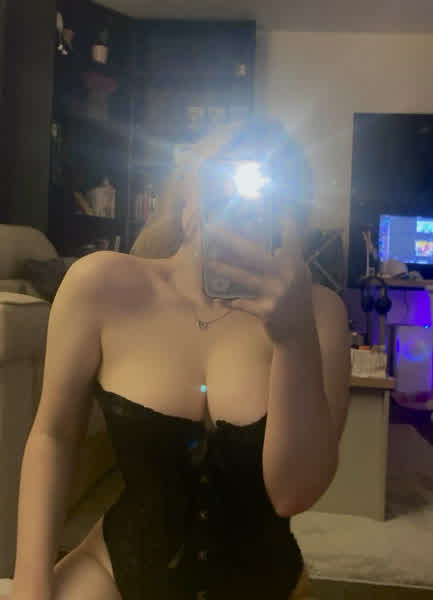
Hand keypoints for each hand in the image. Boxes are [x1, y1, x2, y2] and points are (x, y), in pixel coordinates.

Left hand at [206, 220, 313, 344]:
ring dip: (224, 269)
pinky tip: (217, 299)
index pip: (291, 236)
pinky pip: (242, 304)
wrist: (299, 334)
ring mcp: (277, 293)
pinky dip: (229, 302)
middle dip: (230, 240)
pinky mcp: (267, 310)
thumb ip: (287, 261)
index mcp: (295, 264)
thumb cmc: (295, 302)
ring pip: (245, 277)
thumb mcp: (298, 278)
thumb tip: (272, 245)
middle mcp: (288, 275)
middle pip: (255, 253)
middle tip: (212, 230)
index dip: (283, 220)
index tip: (270, 206)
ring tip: (209, 262)